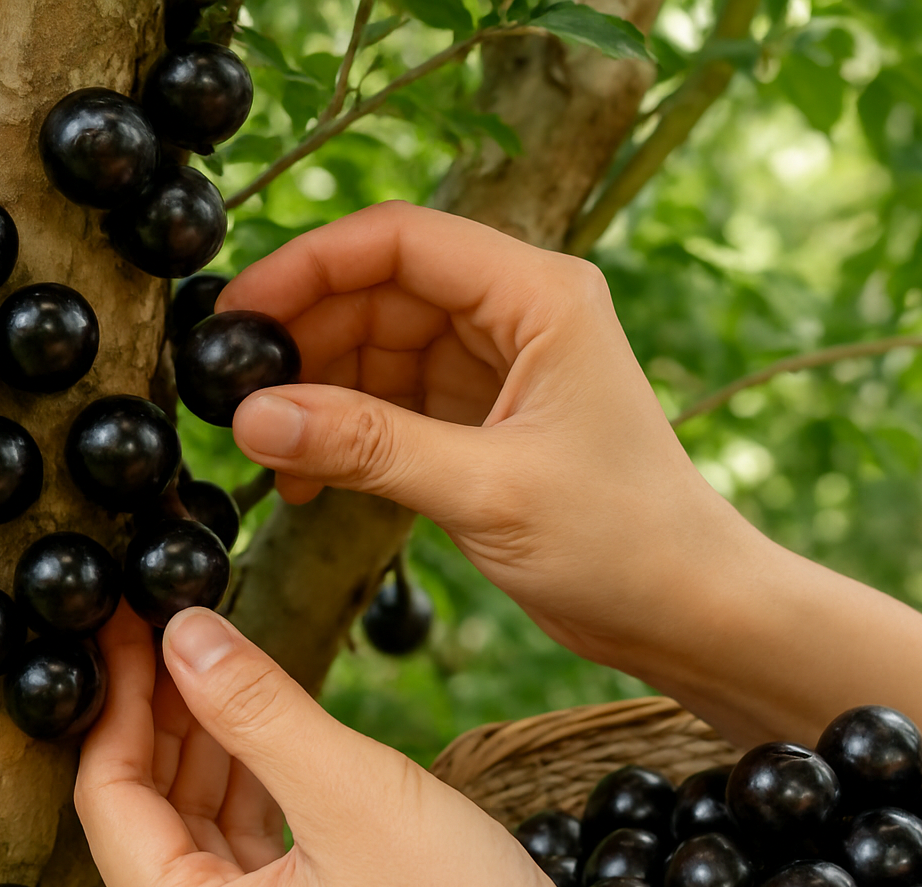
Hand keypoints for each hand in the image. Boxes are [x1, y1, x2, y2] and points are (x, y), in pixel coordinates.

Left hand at [76, 602, 659, 886]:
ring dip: (201, 741)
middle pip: (143, 815)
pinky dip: (241, 780)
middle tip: (167, 621)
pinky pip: (236, 848)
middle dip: (156, 712)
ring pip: (190, 827)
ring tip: (210, 653)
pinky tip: (253, 719)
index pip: (110, 802)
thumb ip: (255, 708)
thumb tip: (181, 631)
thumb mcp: (350, 790)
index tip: (125, 619)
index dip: (117, 699)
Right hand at [220, 201, 769, 678]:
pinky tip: (305, 480)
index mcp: (540, 294)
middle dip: (304, 340)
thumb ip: (367, 446)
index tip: (237, 314)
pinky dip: (347, 433)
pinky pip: (394, 402)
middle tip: (234, 398)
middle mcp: (519, 313)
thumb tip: (252, 416)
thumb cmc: (621, 542)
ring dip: (319, 395)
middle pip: (380, 291)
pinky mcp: (485, 418)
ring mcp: (500, 366)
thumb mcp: (485, 489)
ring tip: (267, 453)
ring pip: (378, 348)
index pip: (401, 240)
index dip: (308, 265)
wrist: (687, 611)